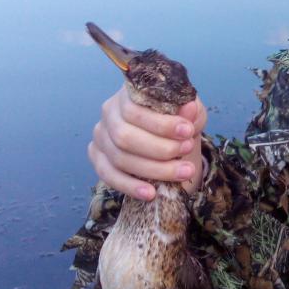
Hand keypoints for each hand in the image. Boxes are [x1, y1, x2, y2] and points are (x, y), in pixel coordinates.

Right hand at [87, 86, 206, 199]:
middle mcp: (108, 114)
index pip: (136, 110)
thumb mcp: (189, 113)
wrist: (168, 139)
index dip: (161, 124)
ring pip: (119, 158)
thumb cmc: (177, 121)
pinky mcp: (98, 158)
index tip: (187, 132)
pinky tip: (151, 193)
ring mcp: (100, 137)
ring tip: (184, 172)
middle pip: (125, 137)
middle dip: (160, 148)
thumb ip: (190, 111)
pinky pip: (108, 176)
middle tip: (187, 151)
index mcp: (127, 95)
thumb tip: (189, 109)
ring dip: (154, 169)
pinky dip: (130, 186)